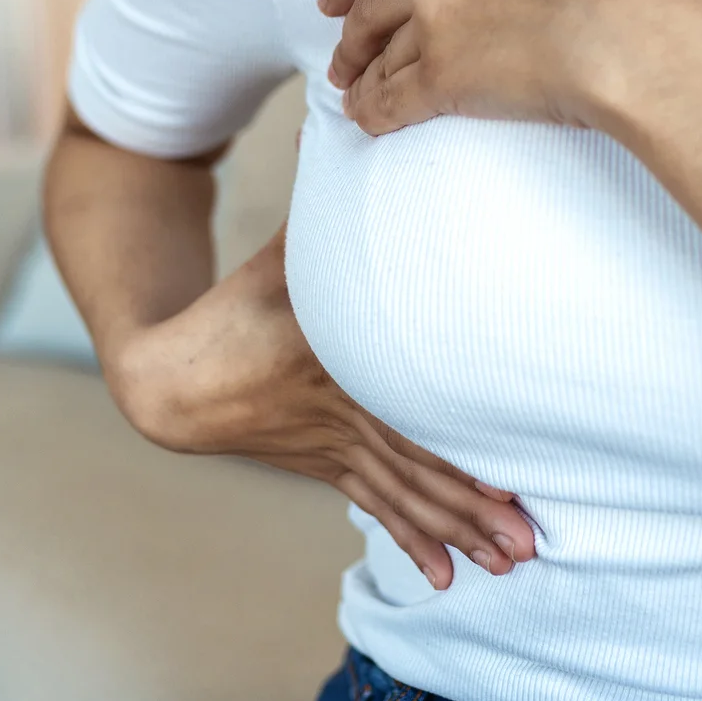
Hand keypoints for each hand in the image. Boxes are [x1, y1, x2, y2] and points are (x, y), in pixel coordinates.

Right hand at [107, 223, 536, 588]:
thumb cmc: (241, 300)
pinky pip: (378, 508)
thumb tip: (353, 121)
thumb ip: (328, 192)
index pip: (407, 413)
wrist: (172, 374)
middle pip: (419, 470)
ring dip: (459, 531)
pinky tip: (445, 579)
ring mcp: (336, 450)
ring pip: (406, 499)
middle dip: (476, 507)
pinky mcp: (328, 468)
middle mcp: (343, 416)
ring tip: (510, 564)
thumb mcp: (287, 246)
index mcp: (337, 363)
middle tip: (529, 541)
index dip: (458, 451)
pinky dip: (413, 541)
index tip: (512, 478)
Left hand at [319, 0, 701, 135]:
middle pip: (375, 4)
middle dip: (352, 31)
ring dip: (360, 75)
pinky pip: (391, 98)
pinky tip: (367, 121)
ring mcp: (440, 24)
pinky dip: (372, 110)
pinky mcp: (445, 79)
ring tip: (352, 93)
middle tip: (340, 54)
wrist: (645, 36)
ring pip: (380, 54)